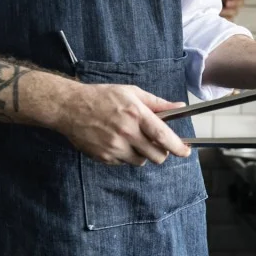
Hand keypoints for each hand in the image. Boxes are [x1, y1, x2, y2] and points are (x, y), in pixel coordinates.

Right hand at [54, 84, 191, 165]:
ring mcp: (114, 147)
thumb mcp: (132, 93)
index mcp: (136, 114)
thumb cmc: (103, 97)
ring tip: (133, 139)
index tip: (186, 151)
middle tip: (158, 144)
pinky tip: (118, 141)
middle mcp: (126, 132)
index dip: (178, 147)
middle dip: (162, 152)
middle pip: (156, 155)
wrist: (70, 107)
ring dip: (143, 154)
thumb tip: (179, 106)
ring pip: (141, 161)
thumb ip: (157, 103)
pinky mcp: (103, 157)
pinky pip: (124, 163)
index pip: (163, 136)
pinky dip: (126, 156)